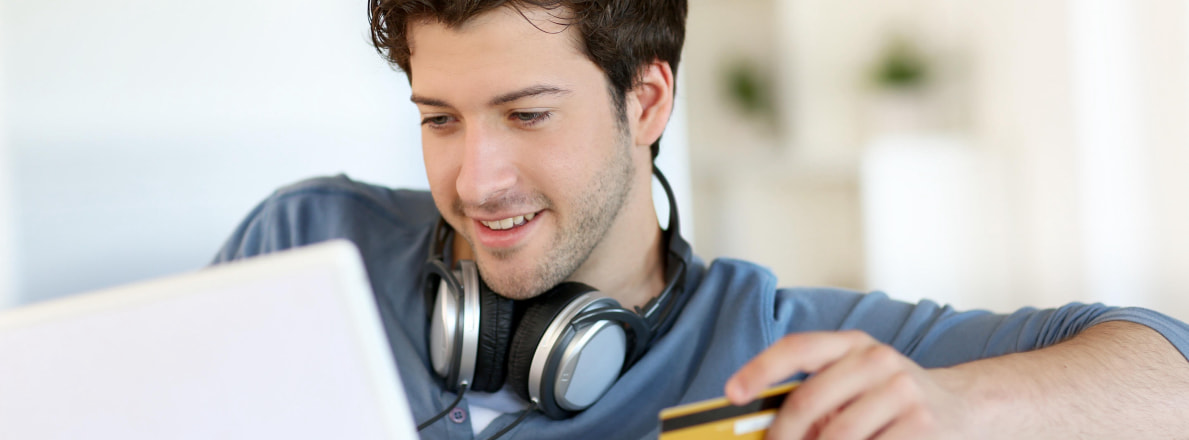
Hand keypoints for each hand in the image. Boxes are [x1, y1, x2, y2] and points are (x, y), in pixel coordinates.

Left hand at [725, 330, 971, 439]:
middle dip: (782, 436)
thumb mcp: (855, 382)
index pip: (796, 348)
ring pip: (836, 435)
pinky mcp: (922, 423)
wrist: (965, 406)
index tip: (733, 394)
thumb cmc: (892, 399)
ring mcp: (901, 390)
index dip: (759, 369)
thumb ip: (814, 395)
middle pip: (808, 400)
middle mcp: (876, 359)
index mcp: (852, 344)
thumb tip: (766, 425)